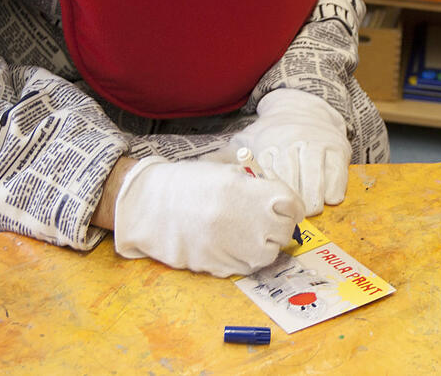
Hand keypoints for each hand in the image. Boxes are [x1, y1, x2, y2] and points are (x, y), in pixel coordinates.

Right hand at [113, 156, 304, 276]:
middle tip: (269, 220)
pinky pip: (247, 267)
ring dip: (265, 244)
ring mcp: (233, 248)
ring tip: (249, 232)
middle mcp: (246, 223)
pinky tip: (232, 244)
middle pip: (285, 232)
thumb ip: (256, 185)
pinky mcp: (219, 267)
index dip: (290, 205)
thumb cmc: (186, 184)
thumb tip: (281, 200)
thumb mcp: (225, 172)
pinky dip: (246, 258)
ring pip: (269, 254)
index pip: (292, 205)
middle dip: (281, 226)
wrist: (148, 206)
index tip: (286, 206)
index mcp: (248, 193)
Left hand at [229, 89, 350, 215]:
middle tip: (290, 218)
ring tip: (311, 211)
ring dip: (314, 196)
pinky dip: (335, 186)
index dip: (268, 195)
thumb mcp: (247, 140)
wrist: (303, 107)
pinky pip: (337, 170)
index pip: (267, 173)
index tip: (268, 208)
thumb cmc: (271, 134)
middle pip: (292, 175)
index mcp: (268, 143)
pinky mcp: (338, 147)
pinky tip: (331, 199)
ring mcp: (317, 143)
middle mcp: (292, 141)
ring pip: (316, 174)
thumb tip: (201, 170)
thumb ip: (224, 157)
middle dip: (291, 200)